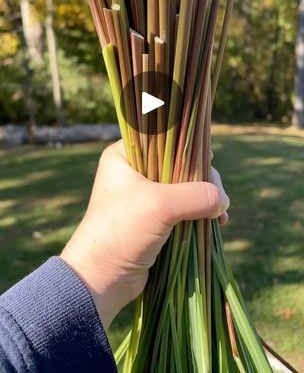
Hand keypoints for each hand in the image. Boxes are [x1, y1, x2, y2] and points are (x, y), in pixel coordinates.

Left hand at [60, 140, 228, 328]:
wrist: (101, 280)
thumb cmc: (122, 231)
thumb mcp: (161, 205)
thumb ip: (196, 195)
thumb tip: (222, 200)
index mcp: (124, 156)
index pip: (162, 138)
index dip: (188, 147)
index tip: (209, 158)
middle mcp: (133, 173)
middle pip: (179, 164)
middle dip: (203, 180)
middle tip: (219, 197)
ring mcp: (144, 197)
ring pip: (184, 188)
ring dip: (205, 199)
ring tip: (221, 214)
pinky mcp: (154, 220)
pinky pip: (183, 209)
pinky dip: (200, 214)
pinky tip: (216, 222)